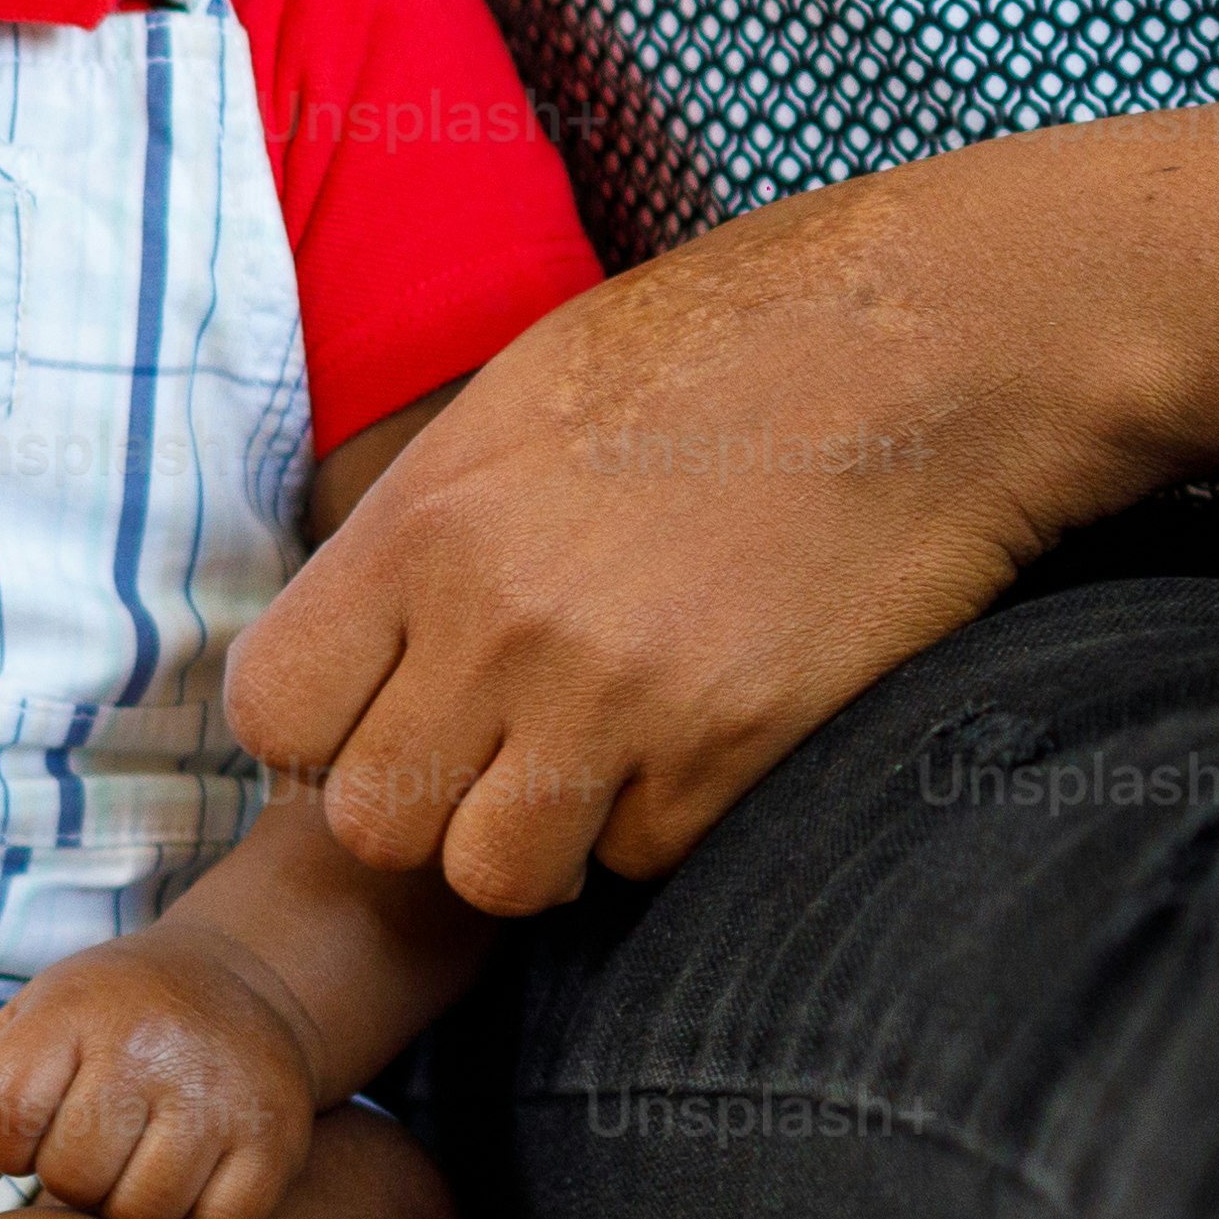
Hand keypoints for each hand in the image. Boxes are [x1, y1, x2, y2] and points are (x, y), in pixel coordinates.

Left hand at [0, 926, 326, 1218]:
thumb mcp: (27, 1020)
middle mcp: (155, 1044)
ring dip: (127, 1206)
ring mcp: (223, 1094)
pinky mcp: (278, 1141)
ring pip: (141, 1213)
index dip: (7, 1143)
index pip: (8, 1109)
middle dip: (69, 1177)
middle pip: (73, 1174)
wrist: (242, 980)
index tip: (32, 1132)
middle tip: (96, 1145)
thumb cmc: (111, 1016)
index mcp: (81, 1006)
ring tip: (136, 1162)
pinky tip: (188, 1178)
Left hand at [224, 164, 1142, 916]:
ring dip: (542, 841)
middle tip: (506, 743)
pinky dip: (669, 819)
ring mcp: (619, 697)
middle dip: (430, 803)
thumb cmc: (739, 340)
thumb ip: (431, 522)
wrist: (943, 344)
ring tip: (603, 755)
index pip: (275, 711)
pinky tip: (710, 726)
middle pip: (371, 823)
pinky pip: (644, 861)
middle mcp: (502, 620)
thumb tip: (368, 634)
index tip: (393, 706)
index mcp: (431, 518)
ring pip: (497, 877)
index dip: (327, 729)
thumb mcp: (530, 392)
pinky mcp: (736, 750)